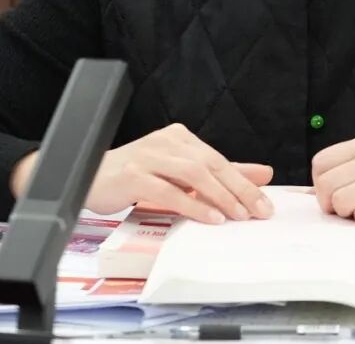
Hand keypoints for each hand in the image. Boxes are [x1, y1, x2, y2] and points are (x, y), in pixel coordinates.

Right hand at [11, 123, 272, 223]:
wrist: (88, 178)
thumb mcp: (180, 174)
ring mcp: (149, 156)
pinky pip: (169, 190)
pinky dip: (193, 204)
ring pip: (193, 174)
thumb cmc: (135, 178)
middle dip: (239, 189)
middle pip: (210, 164)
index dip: (244, 180)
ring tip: (237, 216)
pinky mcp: (133, 175)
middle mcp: (166, 142)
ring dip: (219, 197)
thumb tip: (262, 174)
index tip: (265, 202)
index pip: (218, 159)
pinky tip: (209, 217)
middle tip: (258, 211)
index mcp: (179, 137)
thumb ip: (219, 173)